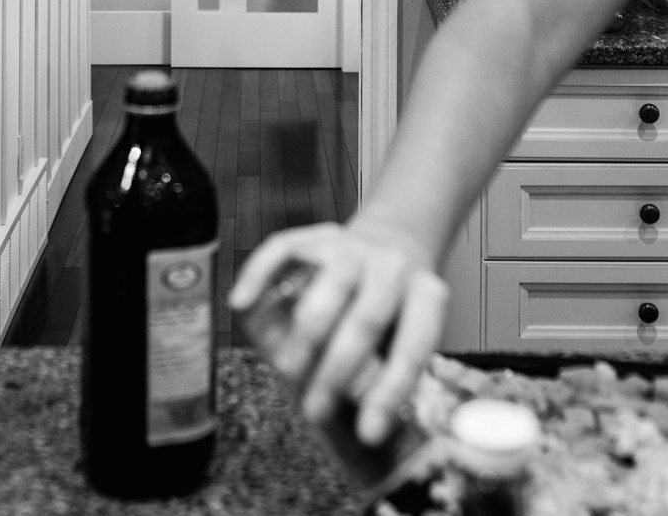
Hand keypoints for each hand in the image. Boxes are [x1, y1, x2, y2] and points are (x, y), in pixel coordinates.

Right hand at [230, 218, 447, 446]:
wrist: (394, 239)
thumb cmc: (396, 302)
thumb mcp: (409, 331)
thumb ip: (388, 369)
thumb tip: (364, 426)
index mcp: (425, 296)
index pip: (411, 348)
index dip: (389, 392)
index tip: (368, 433)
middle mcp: (392, 267)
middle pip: (366, 320)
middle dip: (337, 371)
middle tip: (315, 409)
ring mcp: (352, 247)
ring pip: (328, 287)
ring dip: (306, 334)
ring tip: (289, 370)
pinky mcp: (317, 235)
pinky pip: (283, 249)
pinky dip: (258, 274)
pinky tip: (241, 303)